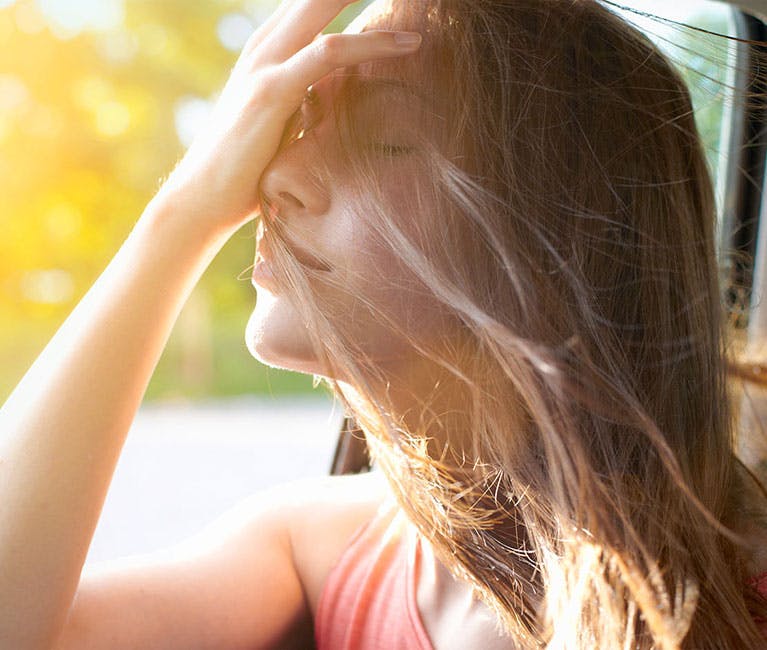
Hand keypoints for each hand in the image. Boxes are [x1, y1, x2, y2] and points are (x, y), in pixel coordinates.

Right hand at [154, 0, 421, 237]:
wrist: (203, 198)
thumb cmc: (245, 170)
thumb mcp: (280, 124)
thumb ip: (304, 101)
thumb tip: (333, 102)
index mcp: (265, 53)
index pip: (308, 7)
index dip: (342, 0)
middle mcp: (263, 49)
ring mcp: (264, 66)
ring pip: (321, 8)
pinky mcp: (272, 92)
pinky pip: (329, 53)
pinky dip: (372, 44)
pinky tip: (408, 43)